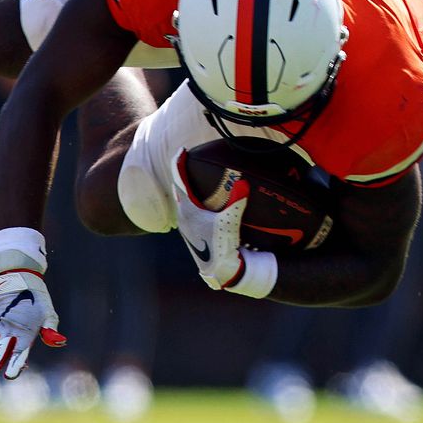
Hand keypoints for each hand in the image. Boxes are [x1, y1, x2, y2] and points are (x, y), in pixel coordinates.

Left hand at [0, 270, 65, 378]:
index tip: (10, 375)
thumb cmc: (39, 298)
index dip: (15, 365)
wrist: (25, 280)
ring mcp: (0, 329)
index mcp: (27, 338)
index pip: (20, 355)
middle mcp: (12, 336)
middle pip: (1, 353)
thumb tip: (60, 341)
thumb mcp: (48, 313)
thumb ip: (51, 328)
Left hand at [172, 149, 249, 289]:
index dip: (179, 163)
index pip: (179, 181)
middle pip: (179, 189)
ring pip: (183, 201)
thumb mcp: (230, 223)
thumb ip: (236, 202)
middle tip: (188, 161)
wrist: (219, 272)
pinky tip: (206, 204)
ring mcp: (187, 226)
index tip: (182, 150)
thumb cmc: (222, 247)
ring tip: (195, 179)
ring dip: (188, 189)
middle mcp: (183, 216)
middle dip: (182, 174)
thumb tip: (243, 183)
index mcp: (188, 210)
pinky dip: (195, 201)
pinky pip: (190, 210)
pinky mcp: (194, 233)